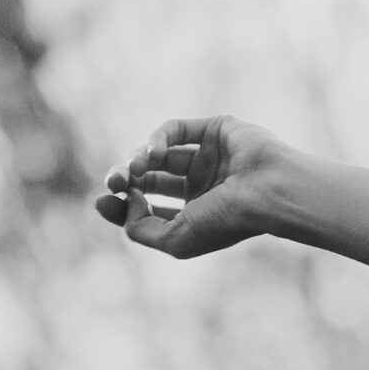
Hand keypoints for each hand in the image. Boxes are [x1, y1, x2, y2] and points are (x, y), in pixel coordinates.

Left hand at [94, 115, 287, 258]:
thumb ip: (140, 229)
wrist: (267, 192)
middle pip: (149, 179)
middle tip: (112, 180)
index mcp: (195, 216)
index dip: (122, 205)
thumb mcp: (175, 240)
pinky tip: (153, 152)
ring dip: (139, 159)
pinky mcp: (214, 130)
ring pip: (159, 154)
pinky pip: (175, 129)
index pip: (149, 208)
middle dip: (126, 179)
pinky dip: (158, 138)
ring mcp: (207, 157)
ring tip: (133, 168)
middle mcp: (200, 187)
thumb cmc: (226, 222)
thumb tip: (123, 200)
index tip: (102, 201)